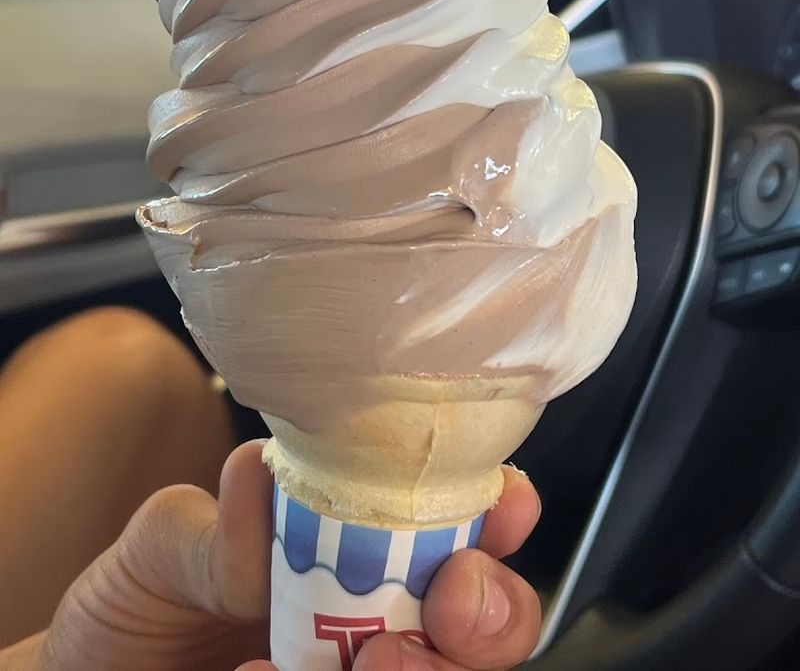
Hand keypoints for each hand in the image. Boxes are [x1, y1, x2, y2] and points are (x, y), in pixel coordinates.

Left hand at [2, 441, 540, 670]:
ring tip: (359, 662)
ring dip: (425, 668)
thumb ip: (207, 526)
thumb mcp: (159, 550)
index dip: (500, 511)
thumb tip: (255, 481)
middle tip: (437, 614)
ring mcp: (362, 669)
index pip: (458, 519)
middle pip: (489, 620)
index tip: (502, 505)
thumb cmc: (136, 606)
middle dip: (491, 613)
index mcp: (358, 540)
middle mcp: (382, 616)